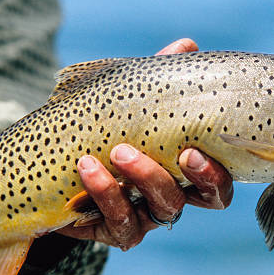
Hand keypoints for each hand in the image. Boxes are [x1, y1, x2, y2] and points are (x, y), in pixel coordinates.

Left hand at [56, 39, 232, 249]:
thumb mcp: (130, 103)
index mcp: (183, 173)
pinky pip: (118, 220)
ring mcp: (143, 217)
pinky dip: (104, 192)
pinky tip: (87, 166)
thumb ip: (159, 79)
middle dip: (185, 178)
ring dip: (142, 179)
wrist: (57, 166)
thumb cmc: (107, 130)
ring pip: (159, 209)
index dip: (213, 175)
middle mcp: (169, 198)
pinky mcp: (112, 229)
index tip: (193, 151)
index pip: (216, 184)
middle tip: (175, 154)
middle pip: (194, 200)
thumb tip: (187, 46)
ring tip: (118, 151)